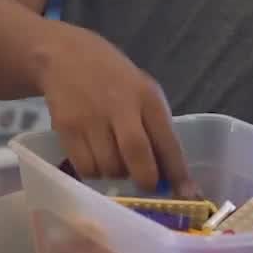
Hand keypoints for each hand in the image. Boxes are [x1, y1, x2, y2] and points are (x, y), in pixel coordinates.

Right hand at [36, 22, 191, 193]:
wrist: (65, 56)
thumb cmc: (113, 79)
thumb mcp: (142, 92)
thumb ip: (156, 128)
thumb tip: (170, 176)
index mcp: (146, 97)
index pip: (167, 140)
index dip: (177, 172)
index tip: (187, 195)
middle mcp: (120, 106)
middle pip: (136, 155)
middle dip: (145, 180)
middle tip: (146, 185)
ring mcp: (91, 118)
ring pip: (109, 167)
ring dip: (117, 174)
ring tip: (115, 159)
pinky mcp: (66, 128)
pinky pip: (85, 167)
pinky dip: (93, 172)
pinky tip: (95, 156)